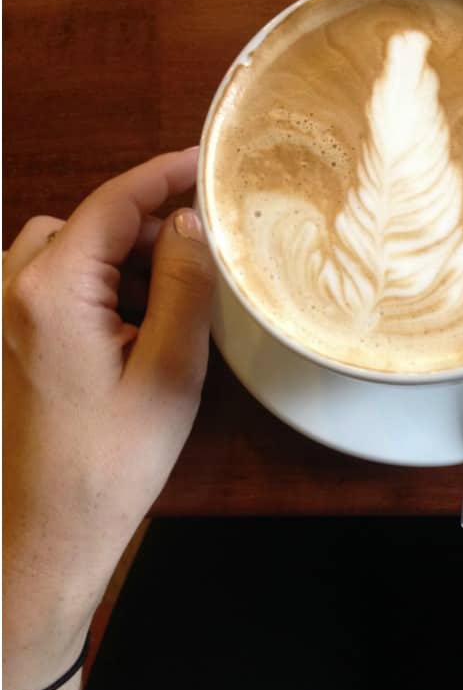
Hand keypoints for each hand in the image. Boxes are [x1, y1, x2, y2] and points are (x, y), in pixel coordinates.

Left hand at [2, 148, 212, 689]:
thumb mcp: (170, 368)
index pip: (115, 203)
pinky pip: (59, 283)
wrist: (51, 526)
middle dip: (154, 226)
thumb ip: (184, 285)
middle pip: (93, 222)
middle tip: (215, 249)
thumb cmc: (112, 457)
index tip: (211, 162)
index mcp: (52, 289)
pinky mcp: (12, 338)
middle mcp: (15, 288)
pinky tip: (144, 325)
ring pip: (74, 250)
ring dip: (128, 258)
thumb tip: (191, 223)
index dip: (166, 174)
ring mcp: (7, 314)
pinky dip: (104, 285)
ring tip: (180, 298)